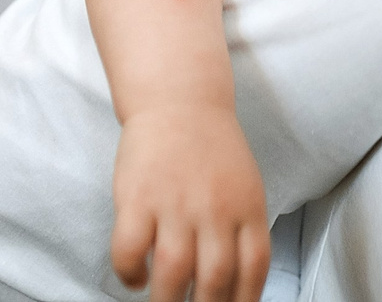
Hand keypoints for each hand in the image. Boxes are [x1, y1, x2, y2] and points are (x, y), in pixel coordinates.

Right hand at [110, 102, 272, 301]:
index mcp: (247, 207)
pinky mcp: (137, 197)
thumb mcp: (246, 187)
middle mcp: (214, 208)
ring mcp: (174, 202)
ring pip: (172, 272)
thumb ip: (243, 232)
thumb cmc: (212, 150)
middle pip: (215, 279)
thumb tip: (236, 288)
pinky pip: (128, 250)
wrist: (179, 100)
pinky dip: (130, 274)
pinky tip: (136, 278)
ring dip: (166, 301)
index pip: (253, 270)